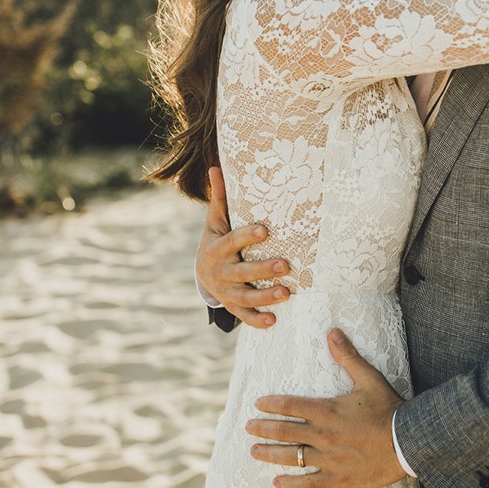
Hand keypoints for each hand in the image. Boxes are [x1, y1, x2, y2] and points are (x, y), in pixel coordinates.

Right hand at [196, 167, 291, 328]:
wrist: (202, 273)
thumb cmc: (217, 240)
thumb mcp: (215, 222)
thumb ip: (221, 199)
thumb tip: (216, 167)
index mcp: (217, 248)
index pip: (233, 241)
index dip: (247, 236)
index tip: (265, 230)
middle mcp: (221, 272)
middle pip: (242, 272)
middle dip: (263, 270)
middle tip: (286, 265)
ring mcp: (226, 292)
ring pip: (246, 297)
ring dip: (265, 297)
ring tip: (286, 293)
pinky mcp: (233, 306)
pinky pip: (244, 315)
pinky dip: (257, 320)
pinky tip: (274, 320)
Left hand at [246, 329, 406, 487]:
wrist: (409, 441)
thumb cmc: (389, 409)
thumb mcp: (369, 378)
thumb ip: (348, 356)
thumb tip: (332, 332)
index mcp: (327, 411)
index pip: (290, 406)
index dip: (271, 404)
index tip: (257, 404)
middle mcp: (323, 435)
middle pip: (284, 432)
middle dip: (263, 429)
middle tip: (247, 427)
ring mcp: (329, 459)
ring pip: (292, 458)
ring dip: (270, 455)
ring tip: (254, 452)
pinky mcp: (339, 477)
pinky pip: (309, 483)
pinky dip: (292, 484)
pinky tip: (277, 482)